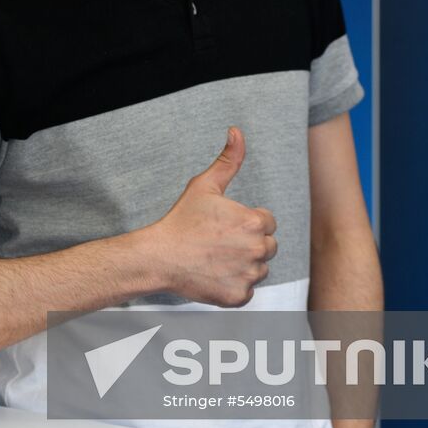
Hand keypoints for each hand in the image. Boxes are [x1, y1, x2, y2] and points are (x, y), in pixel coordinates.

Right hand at [141, 127, 277, 306]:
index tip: (224, 225)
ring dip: (244, 265)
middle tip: (219, 243)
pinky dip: (234, 285)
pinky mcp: (239, 296)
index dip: (245, 221)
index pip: (267, 222)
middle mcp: (256, 249)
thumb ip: (228, 160)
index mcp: (254, 221)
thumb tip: (236, 131)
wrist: (159, 257)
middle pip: (267, 247)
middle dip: (248, 244)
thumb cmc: (182, 220)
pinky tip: (214, 275)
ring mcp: (248, 275)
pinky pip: (248, 291)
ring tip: (216, 258)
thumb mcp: (204, 186)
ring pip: (259, 269)